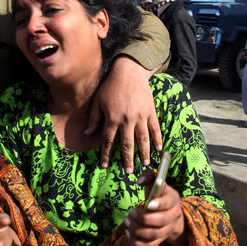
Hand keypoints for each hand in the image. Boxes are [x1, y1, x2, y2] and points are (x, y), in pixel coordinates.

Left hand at [86, 56, 161, 172]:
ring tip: (146, 164)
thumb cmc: (111, 87)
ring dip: (144, 153)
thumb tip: (88, 134)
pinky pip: (155, 128)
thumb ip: (93, 119)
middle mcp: (127, 120)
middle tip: (129, 172)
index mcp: (113, 119)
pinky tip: (158, 148)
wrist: (129, 72)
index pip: (108, 141)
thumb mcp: (98, 101)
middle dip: (128, 160)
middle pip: (128, 144)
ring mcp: (140, 116)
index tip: (105, 165)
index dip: (106, 154)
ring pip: (143, 139)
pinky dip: (157, 138)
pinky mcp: (150, 112)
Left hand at [125, 170, 184, 245]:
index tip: (147, 204)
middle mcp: (174, 215)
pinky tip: (128, 233)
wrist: (169, 213)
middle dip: (143, 218)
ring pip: (154, 234)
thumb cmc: (159, 194)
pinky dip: (137, 241)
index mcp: (173, 199)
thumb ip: (148, 176)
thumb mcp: (156, 183)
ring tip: (127, 222)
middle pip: (162, 221)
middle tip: (131, 212)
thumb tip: (139, 181)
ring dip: (138, 229)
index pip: (168, 203)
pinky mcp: (160, 240)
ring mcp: (168, 229)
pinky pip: (149, 245)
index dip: (159, 204)